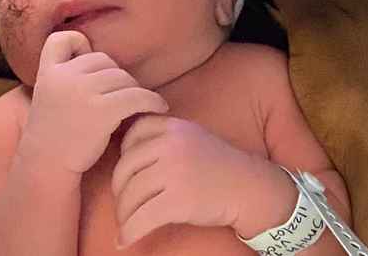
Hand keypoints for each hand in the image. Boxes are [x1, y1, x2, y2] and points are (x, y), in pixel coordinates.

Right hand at [20, 30, 168, 174]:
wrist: (46, 171)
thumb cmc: (54, 139)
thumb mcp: (49, 99)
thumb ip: (65, 78)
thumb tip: (100, 61)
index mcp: (47, 73)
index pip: (62, 39)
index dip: (78, 44)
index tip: (89, 61)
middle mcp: (63, 77)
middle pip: (104, 60)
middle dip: (115, 77)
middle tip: (121, 97)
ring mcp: (81, 92)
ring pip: (123, 78)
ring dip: (134, 90)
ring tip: (141, 104)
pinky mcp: (101, 110)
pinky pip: (137, 96)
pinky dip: (152, 101)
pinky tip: (159, 108)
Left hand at [112, 115, 295, 247]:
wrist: (248, 188)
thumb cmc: (220, 166)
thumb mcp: (194, 137)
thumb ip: (167, 138)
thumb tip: (128, 154)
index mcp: (175, 127)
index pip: (134, 133)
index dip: (124, 154)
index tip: (128, 173)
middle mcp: (171, 145)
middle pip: (126, 167)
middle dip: (119, 191)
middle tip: (123, 206)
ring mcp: (173, 172)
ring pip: (130, 195)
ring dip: (123, 215)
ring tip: (125, 225)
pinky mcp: (177, 200)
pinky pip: (141, 218)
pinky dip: (129, 232)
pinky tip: (126, 240)